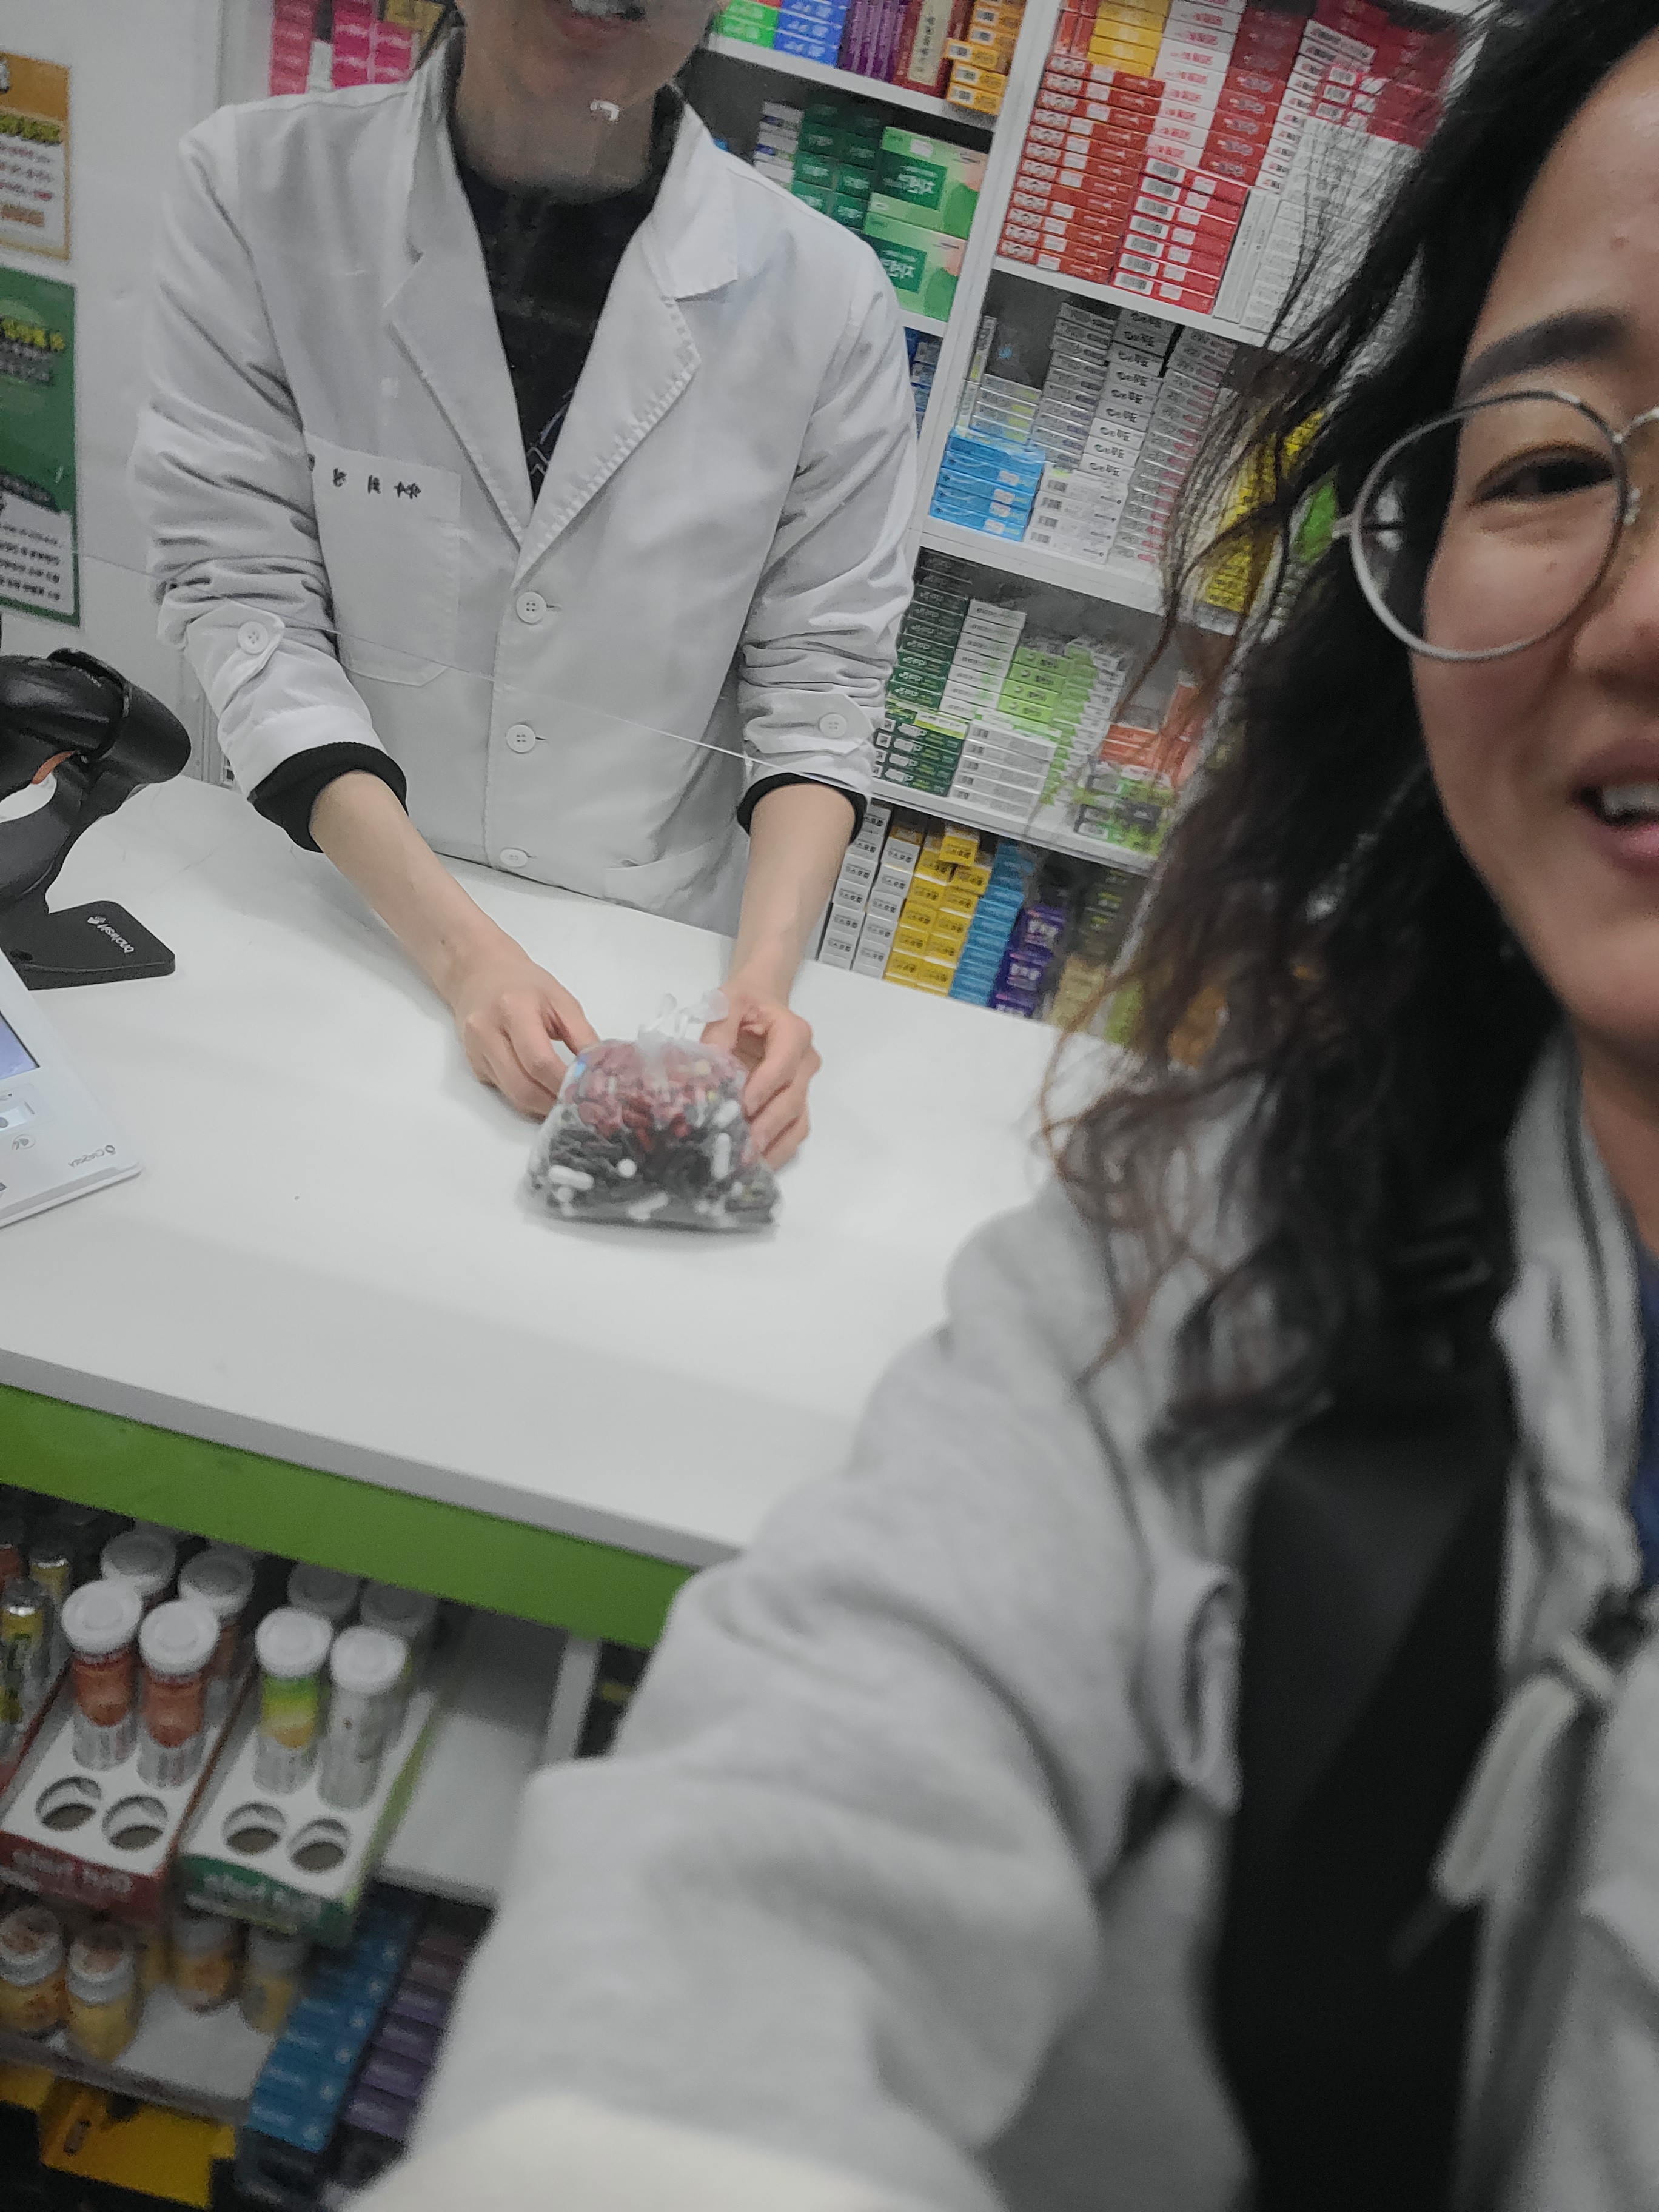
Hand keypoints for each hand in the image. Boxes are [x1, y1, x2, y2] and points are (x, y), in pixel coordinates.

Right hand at [446, 938, 597, 1117]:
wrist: (479, 973)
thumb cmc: (524, 984)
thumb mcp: (561, 1000)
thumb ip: (582, 1036)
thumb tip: (601, 1070)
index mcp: (513, 1009)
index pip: (540, 1061)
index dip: (564, 1084)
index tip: (587, 1093)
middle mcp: (487, 1032)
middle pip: (522, 1087)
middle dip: (553, 1104)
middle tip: (578, 1107)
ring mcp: (477, 1051)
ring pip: (512, 1096)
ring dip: (541, 1107)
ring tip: (565, 1104)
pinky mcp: (474, 1065)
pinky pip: (504, 1091)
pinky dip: (527, 1097)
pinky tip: (544, 1092)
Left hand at [703, 980, 820, 1166]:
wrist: (762, 1004)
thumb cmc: (745, 1002)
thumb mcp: (727, 1002)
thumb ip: (718, 1029)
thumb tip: (707, 1066)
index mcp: (793, 1033)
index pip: (783, 1064)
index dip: (764, 1087)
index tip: (742, 1107)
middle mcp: (805, 1062)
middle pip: (792, 1099)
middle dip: (767, 1126)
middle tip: (741, 1149)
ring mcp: (803, 1086)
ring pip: (797, 1121)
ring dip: (773, 1145)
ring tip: (745, 1165)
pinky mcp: (796, 1104)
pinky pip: (794, 1131)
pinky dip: (776, 1150)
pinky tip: (754, 1166)